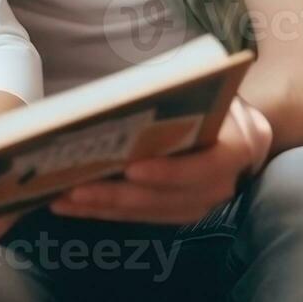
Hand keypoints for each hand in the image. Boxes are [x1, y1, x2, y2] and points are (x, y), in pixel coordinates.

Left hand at [49, 97, 272, 224]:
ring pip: (149, 212)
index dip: (168, 172)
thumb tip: (124, 93)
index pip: (204, 166)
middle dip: (119, 195)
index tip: (131, 169)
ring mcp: (201, 203)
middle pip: (168, 198)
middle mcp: (223, 184)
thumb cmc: (212, 96)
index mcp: (237, 146)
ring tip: (64, 198)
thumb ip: (177, 90)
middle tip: (78, 188)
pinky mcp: (178, 211)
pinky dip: (105, 210)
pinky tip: (72, 204)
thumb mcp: (204, 85)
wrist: (238, 127)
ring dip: (104, 207)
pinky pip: (140, 216)